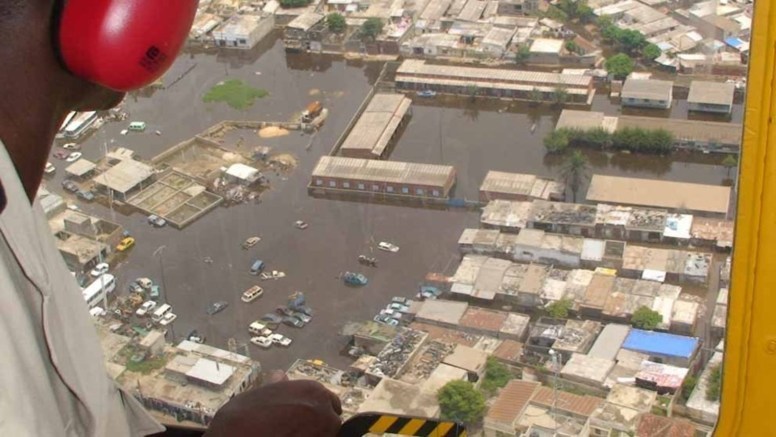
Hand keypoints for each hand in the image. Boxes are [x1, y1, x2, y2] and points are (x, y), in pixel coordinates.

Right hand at [205, 371, 342, 435]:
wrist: (235, 436)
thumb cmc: (243, 415)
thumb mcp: (261, 393)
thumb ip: (279, 386)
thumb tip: (281, 375)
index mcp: (312, 390)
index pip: (330, 401)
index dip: (318, 411)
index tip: (307, 418)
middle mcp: (323, 409)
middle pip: (332, 420)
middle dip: (320, 425)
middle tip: (299, 430)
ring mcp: (324, 432)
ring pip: (327, 435)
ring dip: (315, 434)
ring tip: (293, 435)